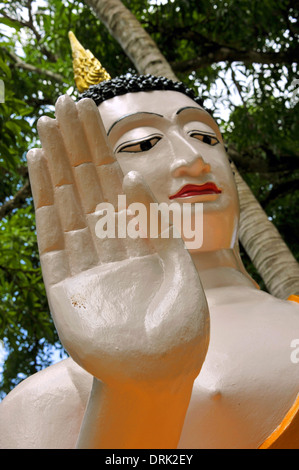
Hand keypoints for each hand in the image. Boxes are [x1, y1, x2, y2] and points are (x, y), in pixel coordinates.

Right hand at [27, 95, 208, 384]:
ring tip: (46, 123)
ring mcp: (84, 258)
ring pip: (68, 200)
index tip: (93, 114)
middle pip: (89, 184)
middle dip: (77, 145)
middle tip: (64, 103)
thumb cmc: (178, 327)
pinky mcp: (62, 280)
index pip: (116, 183)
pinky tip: (39, 164)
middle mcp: (109, 242)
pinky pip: (52, 232)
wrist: (158, 374)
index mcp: (138, 238)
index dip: (103, 149)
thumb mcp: (176, 266)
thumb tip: (131, 177)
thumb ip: (153, 223)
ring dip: (57, 162)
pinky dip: (45, 198)